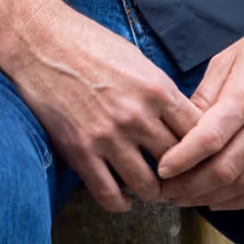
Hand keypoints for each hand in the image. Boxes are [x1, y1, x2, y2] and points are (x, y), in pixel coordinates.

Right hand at [0, 0, 204, 212]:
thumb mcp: (138, 59)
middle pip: (178, 163)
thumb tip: (178, 120)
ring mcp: (108, 137)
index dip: (202, 149)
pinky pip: (109, 195)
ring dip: (153, 192)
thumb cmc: (90, 43)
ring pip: (148, 187)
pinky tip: (123, 197)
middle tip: (178, 178)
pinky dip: (121, 203)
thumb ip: (160, 92)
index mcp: (158, 90)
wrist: (41, 41)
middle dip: (181, 174)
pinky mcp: (80, 152)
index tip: (198, 155)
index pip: (199, 134)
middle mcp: (137, 116)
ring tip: (151, 188)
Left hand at [153, 8, 243, 211]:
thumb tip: (180, 129)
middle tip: (168, 190)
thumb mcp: (227, 59)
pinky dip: (242, 199)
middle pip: (225, 168)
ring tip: (187, 198)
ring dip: (213, 197)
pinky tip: (220, 201)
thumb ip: (204, 96)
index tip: (162, 170)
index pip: (210, 139)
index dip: (182, 159)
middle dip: (191, 186)